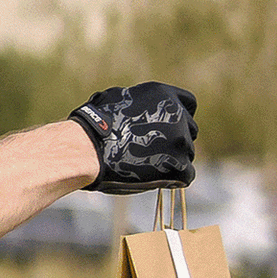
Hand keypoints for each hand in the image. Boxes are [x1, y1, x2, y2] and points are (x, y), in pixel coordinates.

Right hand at [68, 82, 197, 191]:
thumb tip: (138, 106)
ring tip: (148, 169)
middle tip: (155, 153)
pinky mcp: (178, 166)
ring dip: (172, 161)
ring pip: (186, 155)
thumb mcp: (118, 99)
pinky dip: (174, 179)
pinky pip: (186, 175)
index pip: (189, 104)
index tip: (169, 130)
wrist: (86, 149)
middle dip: (175, 142)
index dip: (180, 118)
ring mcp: (180, 141)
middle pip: (189, 131)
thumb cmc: (92, 125)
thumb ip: (139, 103)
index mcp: (165, 96)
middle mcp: (177, 115)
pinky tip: (159, 181)